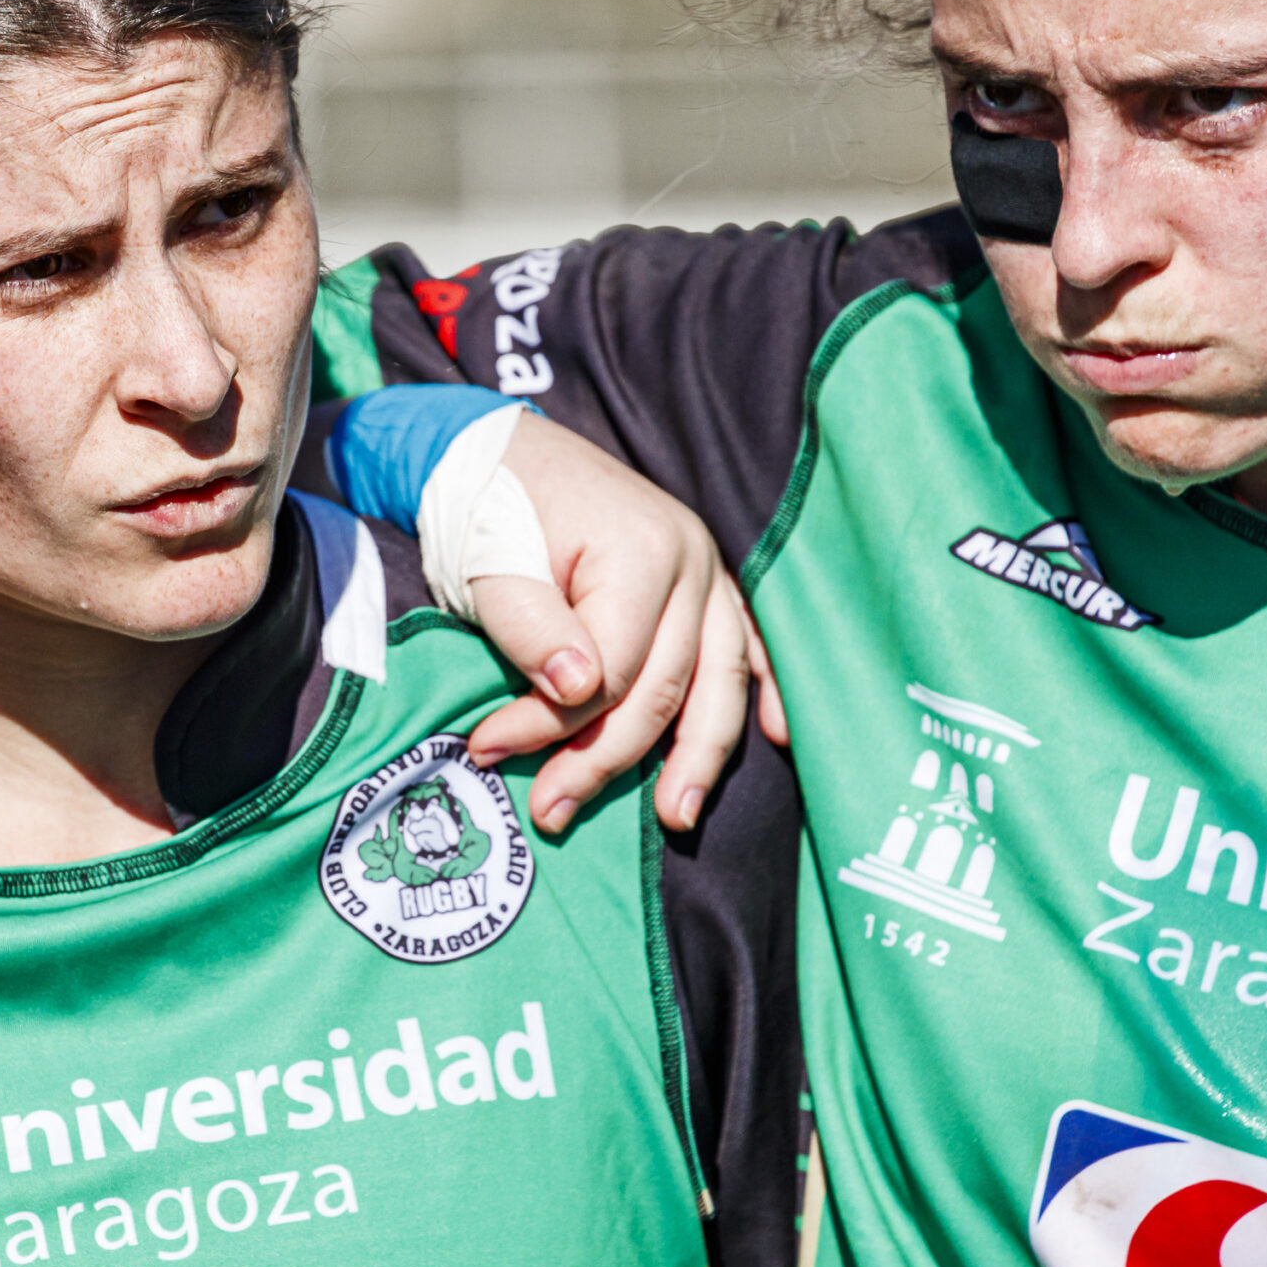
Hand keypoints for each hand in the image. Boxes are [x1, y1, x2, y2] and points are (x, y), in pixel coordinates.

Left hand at [463, 416, 785, 833]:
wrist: (500, 449)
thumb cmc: (490, 503)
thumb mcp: (490, 562)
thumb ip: (530, 627)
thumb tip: (580, 691)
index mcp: (642, 553)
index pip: (610, 673)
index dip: (549, 725)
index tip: (487, 749)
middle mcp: (693, 562)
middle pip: (665, 688)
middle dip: (606, 760)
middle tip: (553, 812)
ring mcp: (708, 572)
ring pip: (719, 681)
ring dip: (699, 756)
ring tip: (675, 817)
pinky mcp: (706, 582)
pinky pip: (749, 647)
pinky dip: (764, 694)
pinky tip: (779, 739)